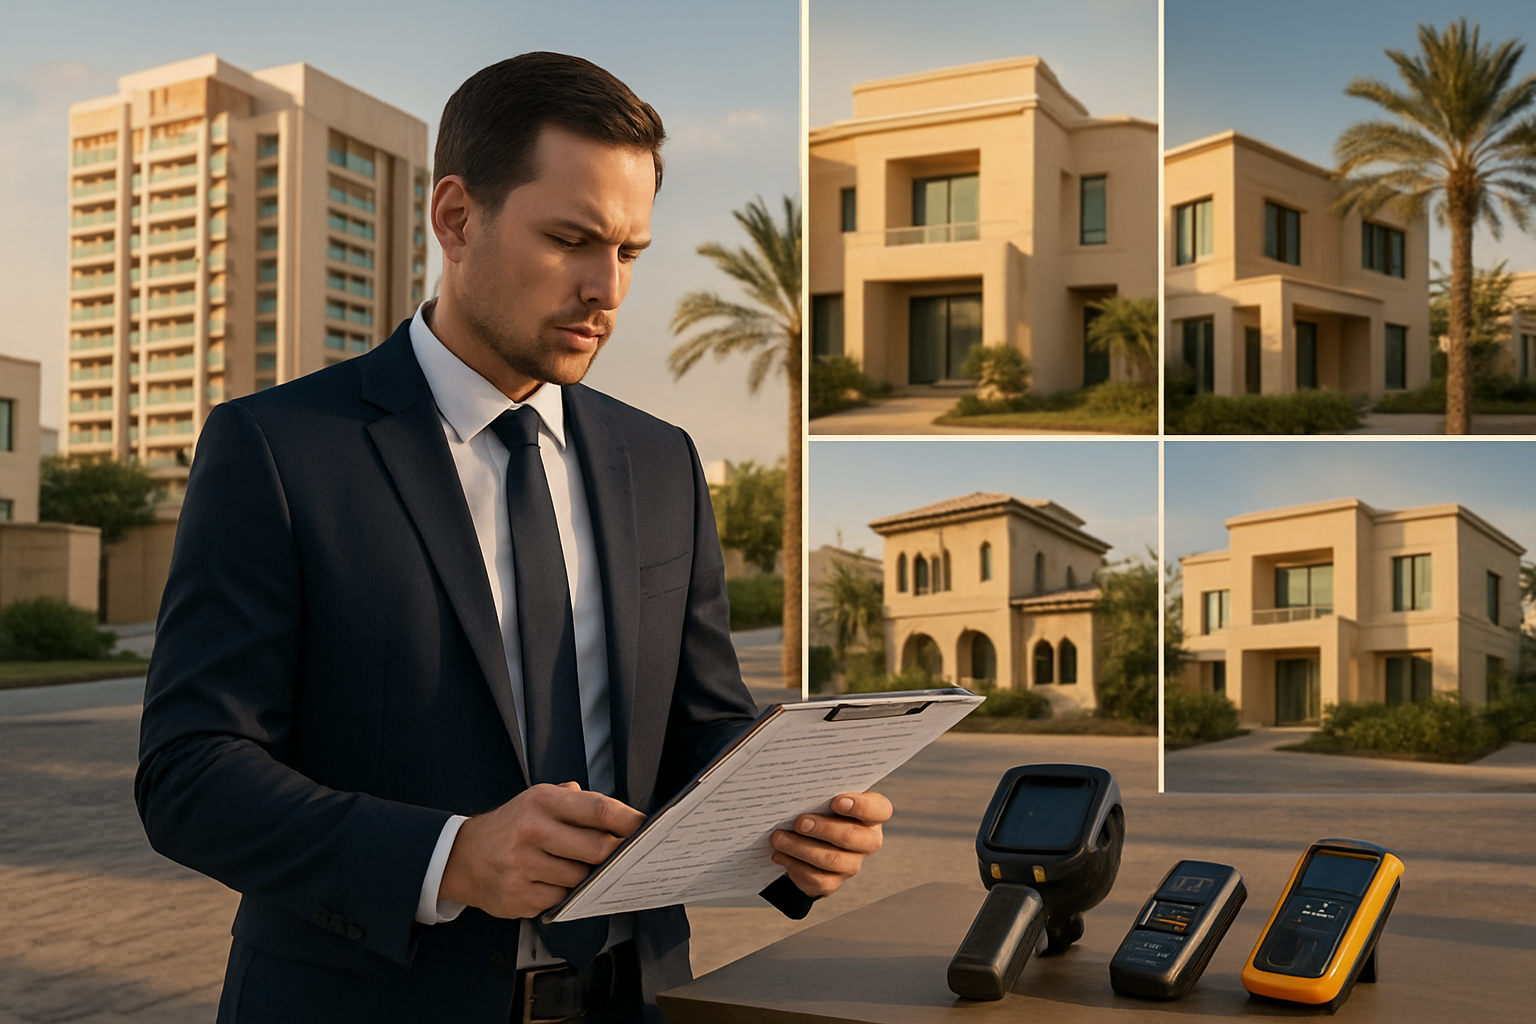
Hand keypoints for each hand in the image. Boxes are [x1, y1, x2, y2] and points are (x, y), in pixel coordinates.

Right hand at [439, 782, 644, 918]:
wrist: (462, 857)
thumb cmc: (513, 825)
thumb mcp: (538, 800)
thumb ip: (577, 802)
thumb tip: (620, 814)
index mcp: (542, 801)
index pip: (597, 809)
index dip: (627, 820)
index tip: (645, 827)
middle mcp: (532, 831)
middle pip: (597, 849)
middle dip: (614, 854)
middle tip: (621, 855)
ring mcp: (523, 866)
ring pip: (580, 879)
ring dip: (585, 877)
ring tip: (574, 867)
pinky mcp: (518, 896)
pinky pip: (560, 900)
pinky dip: (563, 894)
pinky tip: (550, 882)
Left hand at [769, 791, 891, 898]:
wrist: (811, 839)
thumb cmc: (821, 809)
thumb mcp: (825, 797)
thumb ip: (822, 792)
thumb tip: (799, 786)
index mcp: (872, 815)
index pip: (879, 810)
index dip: (860, 806)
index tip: (836, 801)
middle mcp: (868, 841)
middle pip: (851, 837)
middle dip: (822, 828)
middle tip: (799, 822)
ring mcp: (852, 864)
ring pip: (831, 860)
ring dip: (801, 848)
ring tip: (778, 838)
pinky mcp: (833, 882)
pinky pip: (816, 878)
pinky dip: (794, 865)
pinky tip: (779, 854)